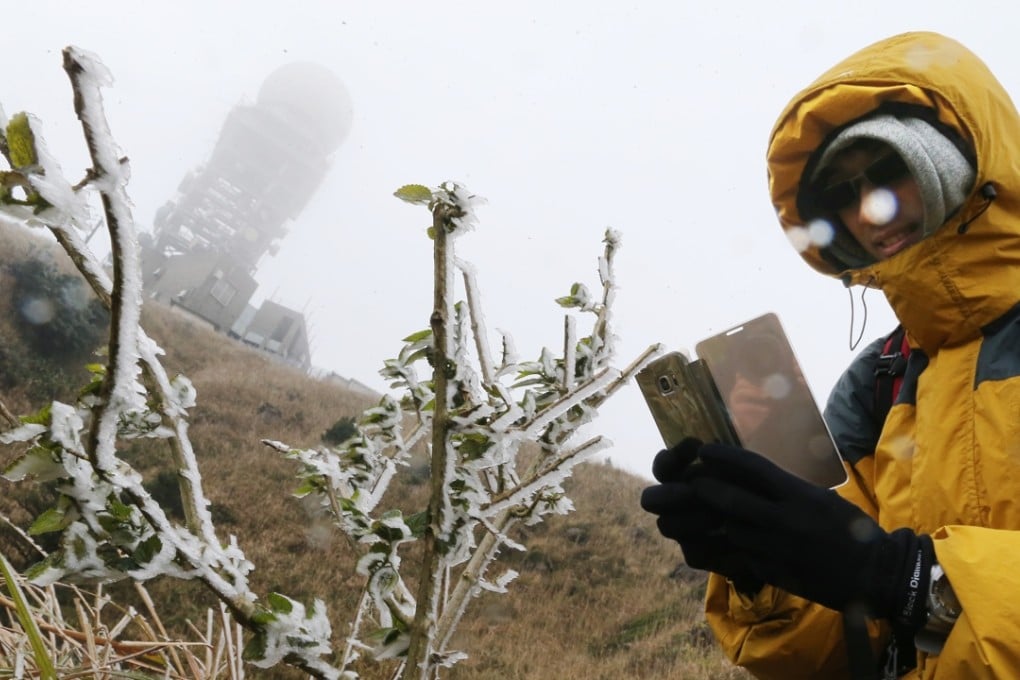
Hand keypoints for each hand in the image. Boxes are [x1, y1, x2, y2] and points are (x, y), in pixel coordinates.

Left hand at [641, 440, 932, 629]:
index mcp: (799, 495)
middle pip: (731, 499)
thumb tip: (751, 475)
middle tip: (689, 481)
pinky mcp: (774, 572)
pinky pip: (739, 558)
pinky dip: (724, 549)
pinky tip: (713, 543)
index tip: (704, 449)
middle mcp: (785, 519)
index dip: (724, 456)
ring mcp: (778, 548)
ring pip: (729, 530)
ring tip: (694, 513)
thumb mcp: (821, 499)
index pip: (753, 468)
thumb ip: (786, 489)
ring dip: (711, 522)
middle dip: (704, 489)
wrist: (877, 575)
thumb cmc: (852, 530)